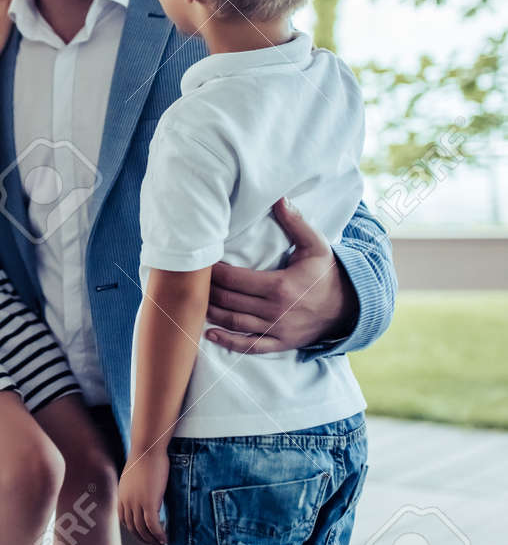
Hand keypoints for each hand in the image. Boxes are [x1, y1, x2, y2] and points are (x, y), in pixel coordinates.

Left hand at [118, 447, 168, 544]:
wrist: (147, 448)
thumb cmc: (144, 457)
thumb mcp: (134, 475)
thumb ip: (135, 487)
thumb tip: (143, 491)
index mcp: (122, 494)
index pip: (123, 519)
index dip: (133, 530)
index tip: (143, 534)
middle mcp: (126, 501)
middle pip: (132, 528)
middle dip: (143, 539)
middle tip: (154, 543)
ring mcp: (137, 503)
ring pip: (143, 530)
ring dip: (152, 540)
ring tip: (161, 544)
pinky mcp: (149, 503)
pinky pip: (153, 526)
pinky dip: (159, 535)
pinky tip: (165, 538)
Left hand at [205, 197, 357, 353]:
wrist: (351, 306)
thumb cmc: (328, 273)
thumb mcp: (316, 245)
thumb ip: (296, 222)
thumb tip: (279, 199)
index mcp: (280, 286)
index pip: (235, 279)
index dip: (214, 272)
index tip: (202, 263)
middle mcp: (276, 310)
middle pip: (230, 300)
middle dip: (208, 290)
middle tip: (193, 281)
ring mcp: (278, 329)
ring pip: (235, 322)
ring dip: (212, 313)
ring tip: (195, 302)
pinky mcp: (281, 343)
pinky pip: (250, 346)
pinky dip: (229, 343)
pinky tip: (211, 334)